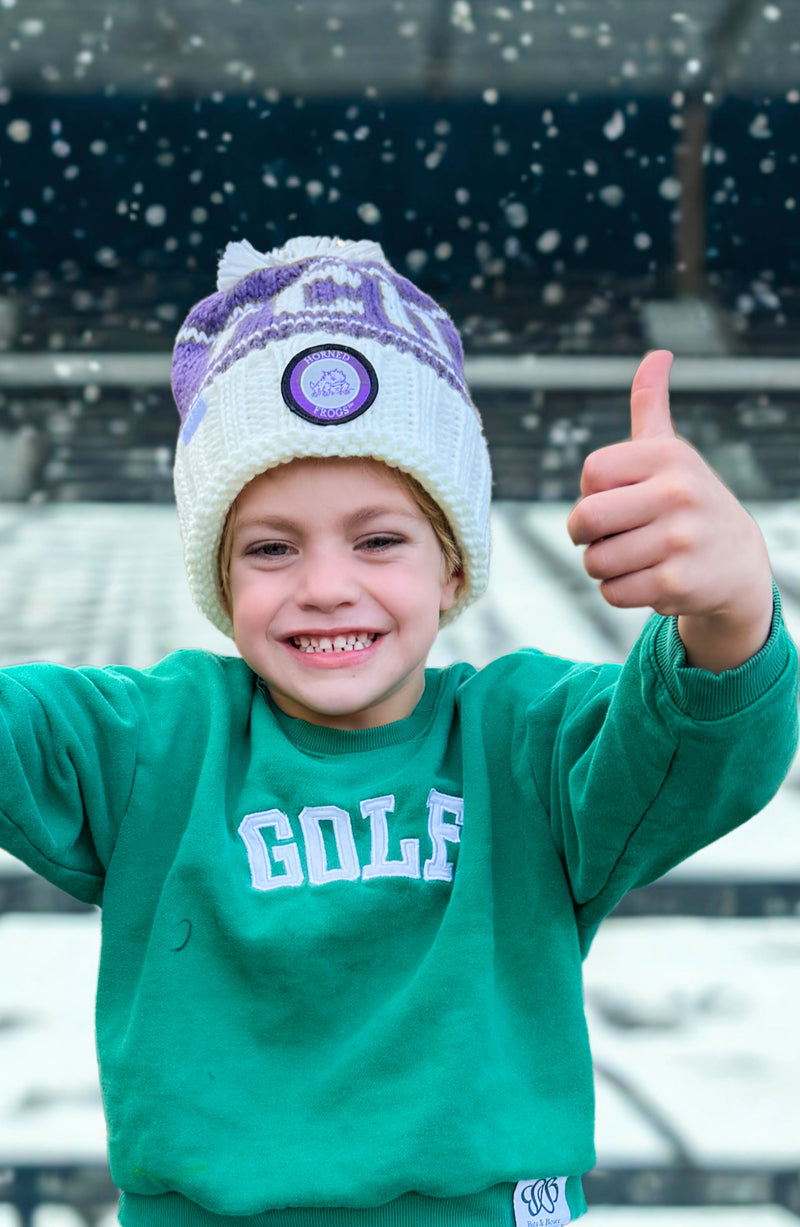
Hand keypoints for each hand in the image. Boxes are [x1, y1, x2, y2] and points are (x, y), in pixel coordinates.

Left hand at [566, 350, 773, 671]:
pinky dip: (619, 592)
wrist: (737, 563)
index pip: (590, 473)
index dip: (592, 492)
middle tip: (607, 537)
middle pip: (584, 519)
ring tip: (635, 557)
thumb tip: (658, 354)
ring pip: (594, 561)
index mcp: (668, 455)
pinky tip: (649, 579)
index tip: (616, 499)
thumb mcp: (671, 452)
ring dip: (603, 567)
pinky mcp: (676, 582)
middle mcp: (677, 492)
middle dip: (584, 536)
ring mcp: (679, 539)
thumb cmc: (687, 502)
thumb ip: (651, 406)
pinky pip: (612, 592)